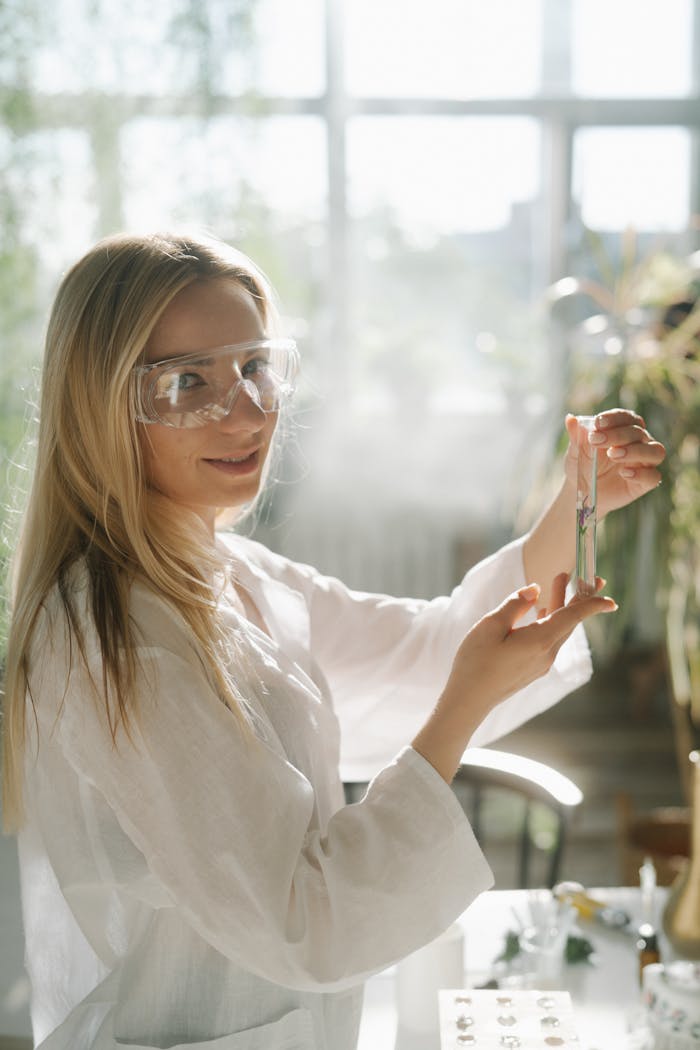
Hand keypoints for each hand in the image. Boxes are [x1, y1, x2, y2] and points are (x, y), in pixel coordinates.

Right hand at [413, 574, 615, 782]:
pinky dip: (551, 621)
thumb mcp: (491, 625)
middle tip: (592, 578)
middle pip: (569, 622)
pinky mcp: (532, 668)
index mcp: (539, 641)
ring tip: (560, 584)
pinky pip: (549, 641)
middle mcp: (546, 654)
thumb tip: (535, 589)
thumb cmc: (476, 662)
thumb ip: (515, 604)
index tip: (610, 596)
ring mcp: (540, 664)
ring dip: (561, 607)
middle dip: (580, 598)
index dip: (593, 604)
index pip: (573, 617)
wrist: (469, 700)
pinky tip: (543, 612)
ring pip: (558, 630)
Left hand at [564, 410, 665, 517]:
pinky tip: (624, 473)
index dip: (614, 418)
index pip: (627, 417)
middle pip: (639, 432)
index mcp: (623, 430)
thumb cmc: (581, 466)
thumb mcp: (575, 452)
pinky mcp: (645, 483)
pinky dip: (641, 474)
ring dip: (635, 450)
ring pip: (655, 451)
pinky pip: (653, 477)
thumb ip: (576, 436)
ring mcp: (644, 463)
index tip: (598, 423)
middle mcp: (638, 443)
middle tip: (595, 440)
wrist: (581, 493)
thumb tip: (571, 418)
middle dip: (618, 434)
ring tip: (613, 454)